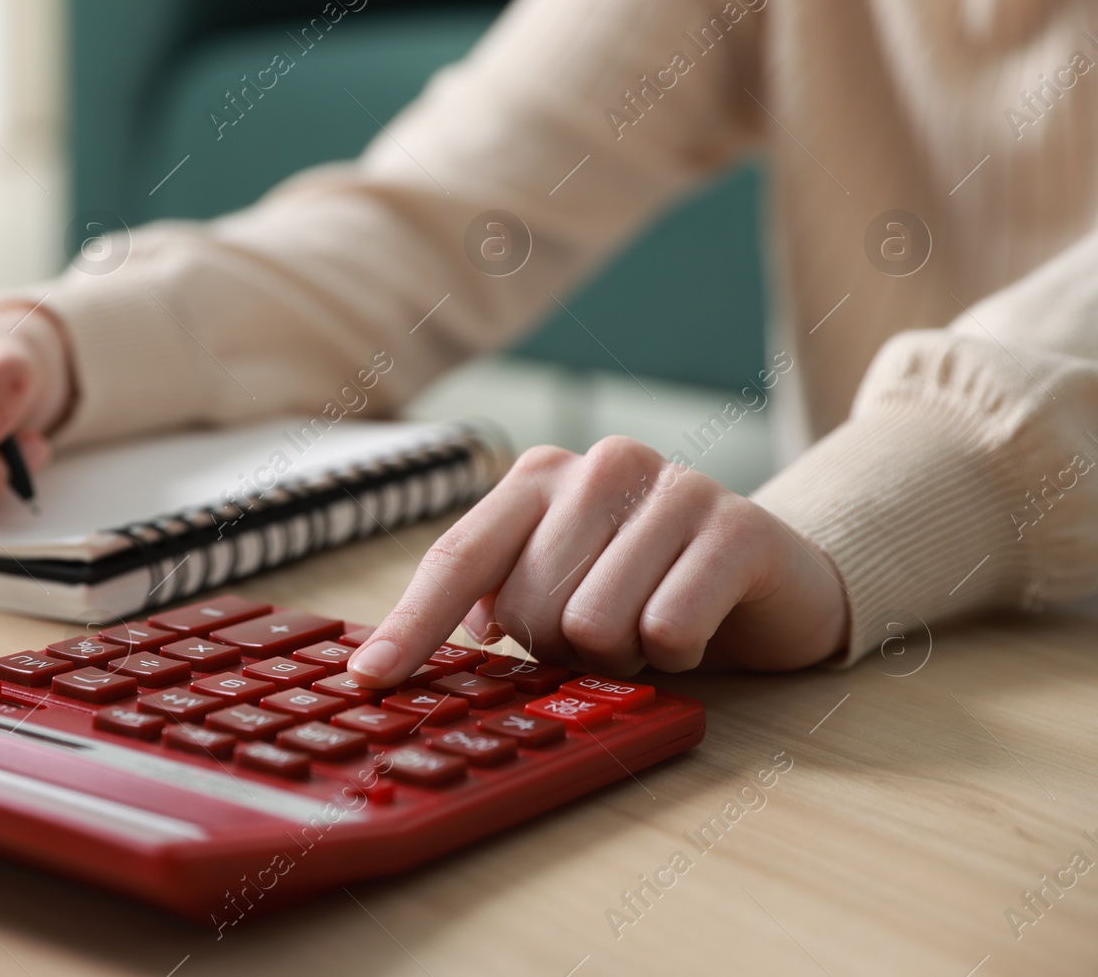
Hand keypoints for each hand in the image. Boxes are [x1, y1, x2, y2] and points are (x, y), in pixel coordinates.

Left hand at [347, 438, 848, 684]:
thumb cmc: (648, 588)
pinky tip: (700, 628)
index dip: (411, 624)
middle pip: (528, 607)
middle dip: (564, 646)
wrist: (775, 578)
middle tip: (609, 631)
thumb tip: (400, 654)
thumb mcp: (561, 587)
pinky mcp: (736, 525)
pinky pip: (668, 628)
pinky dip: (680, 654)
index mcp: (541, 475)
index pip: (458, 556)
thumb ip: (492, 602)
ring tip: (653, 626)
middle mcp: (600, 465)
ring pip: (594, 624)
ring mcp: (672, 486)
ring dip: (625, 654)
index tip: (369, 679)